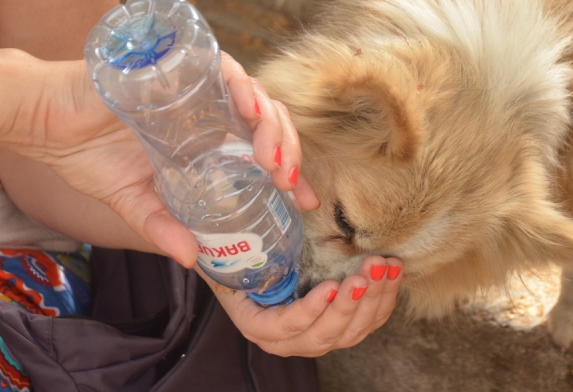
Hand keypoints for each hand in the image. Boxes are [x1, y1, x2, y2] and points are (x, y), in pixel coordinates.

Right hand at [0, 49, 318, 265]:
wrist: (43, 120)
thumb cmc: (88, 156)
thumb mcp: (133, 201)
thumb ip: (164, 227)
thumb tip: (194, 261)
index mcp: (208, 143)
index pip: (264, 151)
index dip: (293, 173)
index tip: (308, 202)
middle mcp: (211, 114)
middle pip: (270, 124)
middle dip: (289, 152)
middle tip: (289, 184)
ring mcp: (199, 89)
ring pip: (256, 97)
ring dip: (272, 126)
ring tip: (273, 161)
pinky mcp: (181, 67)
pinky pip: (223, 69)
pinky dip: (242, 87)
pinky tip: (249, 109)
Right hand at [198, 256, 402, 356]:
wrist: (242, 236)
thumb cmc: (221, 236)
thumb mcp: (201, 233)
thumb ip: (178, 239)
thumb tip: (186, 253)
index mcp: (253, 319)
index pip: (280, 330)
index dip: (307, 315)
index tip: (330, 289)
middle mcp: (284, 333)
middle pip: (320, 338)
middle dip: (348, 309)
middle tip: (364, 274)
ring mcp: (314, 327)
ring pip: (349, 332)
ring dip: (372, 302)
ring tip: (383, 267)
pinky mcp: (338, 316)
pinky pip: (366, 319)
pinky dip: (383, 298)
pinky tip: (393, 270)